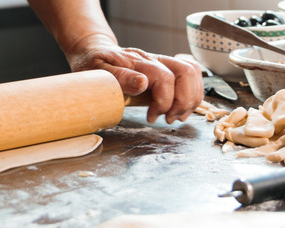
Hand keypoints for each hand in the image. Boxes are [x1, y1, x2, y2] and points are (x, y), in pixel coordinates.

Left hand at [67, 35, 202, 123]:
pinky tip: (181, 107)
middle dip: (183, 101)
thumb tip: (142, 83)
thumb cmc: (93, 64)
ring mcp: (161, 62)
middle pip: (185, 72)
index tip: (151, 118)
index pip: (164, 78)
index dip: (163, 102)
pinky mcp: (164, 68)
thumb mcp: (97, 71)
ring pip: (191, 72)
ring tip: (176, 116)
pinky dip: (191, 92)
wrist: (93, 52)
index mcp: (137, 62)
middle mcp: (153, 59)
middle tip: (169, 119)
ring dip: (190, 97)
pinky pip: (189, 74)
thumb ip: (120, 77)